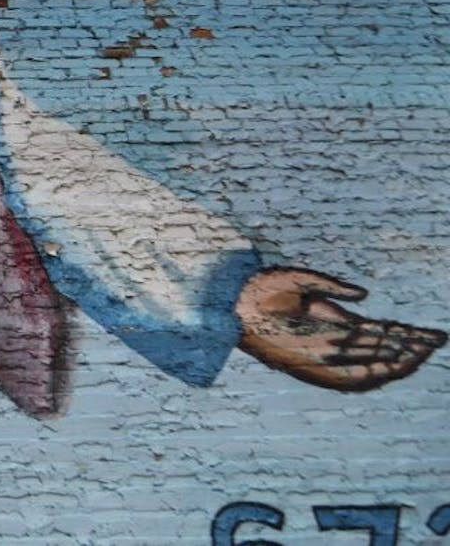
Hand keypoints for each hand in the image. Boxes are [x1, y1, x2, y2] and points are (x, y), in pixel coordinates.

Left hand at [235, 267, 445, 391]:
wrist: (231, 300)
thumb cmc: (260, 287)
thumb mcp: (303, 281)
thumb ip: (334, 288)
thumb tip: (366, 295)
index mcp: (333, 322)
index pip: (378, 331)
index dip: (405, 333)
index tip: (430, 332)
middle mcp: (332, 342)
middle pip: (382, 348)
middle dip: (411, 346)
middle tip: (439, 339)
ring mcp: (323, 354)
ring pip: (372, 364)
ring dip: (400, 360)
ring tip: (426, 351)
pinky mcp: (311, 365)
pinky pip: (349, 378)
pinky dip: (373, 373)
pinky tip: (395, 367)